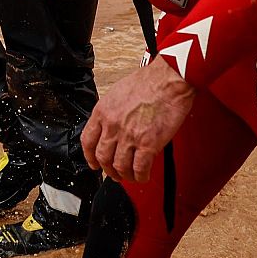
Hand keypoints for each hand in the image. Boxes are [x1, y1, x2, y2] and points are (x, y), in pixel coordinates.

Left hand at [81, 57, 194, 181]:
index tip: (94, 163)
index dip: (90, 156)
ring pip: (120, 166)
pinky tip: (143, 175)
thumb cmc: (149, 81)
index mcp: (103, 111)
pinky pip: (139, 168)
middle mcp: (112, 125)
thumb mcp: (118, 93)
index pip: (88, 141)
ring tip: (130, 176)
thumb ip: (112, 112)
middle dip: (108, 169)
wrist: (168, 80)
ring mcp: (129, 136)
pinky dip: (140, 176)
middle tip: (114, 173)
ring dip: (124, 175)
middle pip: (103, 157)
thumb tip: (112, 127)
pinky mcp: (148, 144)